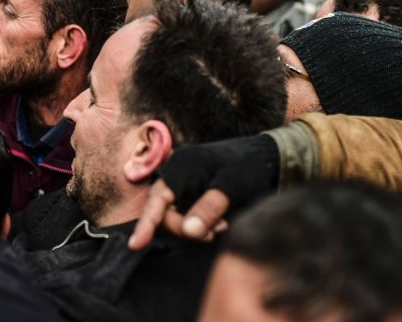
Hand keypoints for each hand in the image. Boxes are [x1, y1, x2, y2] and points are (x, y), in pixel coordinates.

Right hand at [127, 134, 279, 249]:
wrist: (266, 156)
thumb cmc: (247, 166)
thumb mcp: (230, 187)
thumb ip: (208, 209)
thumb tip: (189, 232)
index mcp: (180, 168)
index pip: (157, 201)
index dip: (145, 225)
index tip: (136, 246)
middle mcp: (176, 175)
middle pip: (164, 212)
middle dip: (184, 228)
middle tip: (213, 234)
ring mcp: (183, 184)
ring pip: (175, 215)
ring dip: (194, 227)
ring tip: (221, 227)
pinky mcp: (192, 191)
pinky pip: (186, 213)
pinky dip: (199, 223)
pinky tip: (219, 222)